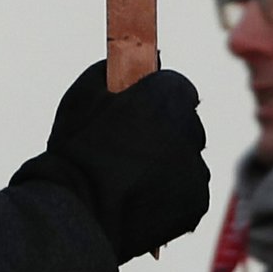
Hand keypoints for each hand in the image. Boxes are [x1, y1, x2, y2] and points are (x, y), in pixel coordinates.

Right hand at [12, 63, 209, 262]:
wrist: (77, 214)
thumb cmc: (75, 151)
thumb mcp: (83, 96)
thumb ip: (112, 69)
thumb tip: (138, 56)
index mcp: (165, 96)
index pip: (179, 88)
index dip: (160, 100)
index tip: (143, 114)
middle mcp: (188, 128)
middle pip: (187, 124)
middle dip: (168, 133)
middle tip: (133, 151)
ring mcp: (195, 167)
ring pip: (189, 159)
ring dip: (171, 166)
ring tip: (134, 181)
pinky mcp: (197, 201)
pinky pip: (189, 192)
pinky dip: (173, 196)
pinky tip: (143, 200)